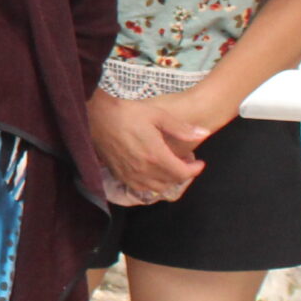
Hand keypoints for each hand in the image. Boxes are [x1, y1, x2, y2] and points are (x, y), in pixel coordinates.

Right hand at [89, 90, 211, 204]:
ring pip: (156, 188)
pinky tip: (151, 172)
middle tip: (185, 162)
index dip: (195, 170)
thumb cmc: (127, 112)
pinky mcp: (118, 173)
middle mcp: (142, 169)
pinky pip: (139, 187)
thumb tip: (205, 133)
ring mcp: (129, 173)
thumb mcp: (158, 115)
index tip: (199, 162)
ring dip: (167, 181)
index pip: (182, 173)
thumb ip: (182, 128)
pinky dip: (150, 184)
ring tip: (170, 167)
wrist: (95, 115)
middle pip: (170, 182)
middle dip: (182, 174)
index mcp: (155, 155)